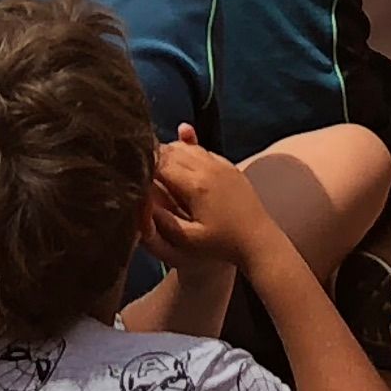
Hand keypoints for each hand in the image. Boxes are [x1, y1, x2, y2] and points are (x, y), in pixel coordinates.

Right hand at [143, 131, 278, 281]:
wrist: (258, 240)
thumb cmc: (222, 244)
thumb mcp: (189, 240)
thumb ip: (163, 222)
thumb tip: (143, 203)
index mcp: (196, 185)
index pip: (161, 163)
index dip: (144, 164)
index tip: (131, 168)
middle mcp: (208, 168)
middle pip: (172, 149)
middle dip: (154, 155)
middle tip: (139, 164)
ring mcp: (221, 164)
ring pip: (188, 146)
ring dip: (171, 151)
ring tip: (156, 162)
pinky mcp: (230, 165)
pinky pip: (203, 150)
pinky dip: (189, 150)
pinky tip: (181, 159)